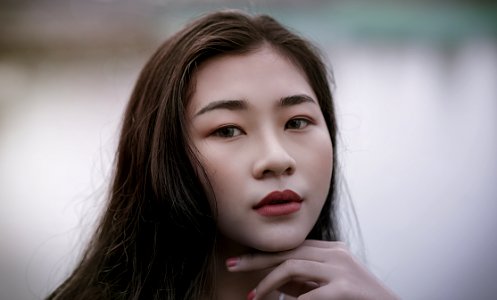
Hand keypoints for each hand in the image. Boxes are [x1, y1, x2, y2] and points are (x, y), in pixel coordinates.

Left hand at [226, 240, 398, 299]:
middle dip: (255, 259)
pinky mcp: (347, 288)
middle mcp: (335, 253)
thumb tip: (270, 281)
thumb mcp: (322, 288)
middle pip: (286, 251)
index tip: (237, 260)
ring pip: (293, 266)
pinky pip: (310, 294)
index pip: (289, 247)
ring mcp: (342, 269)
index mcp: (330, 250)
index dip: (261, 253)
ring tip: (254, 297)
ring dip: (268, 283)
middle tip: (230, 265)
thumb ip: (300, 281)